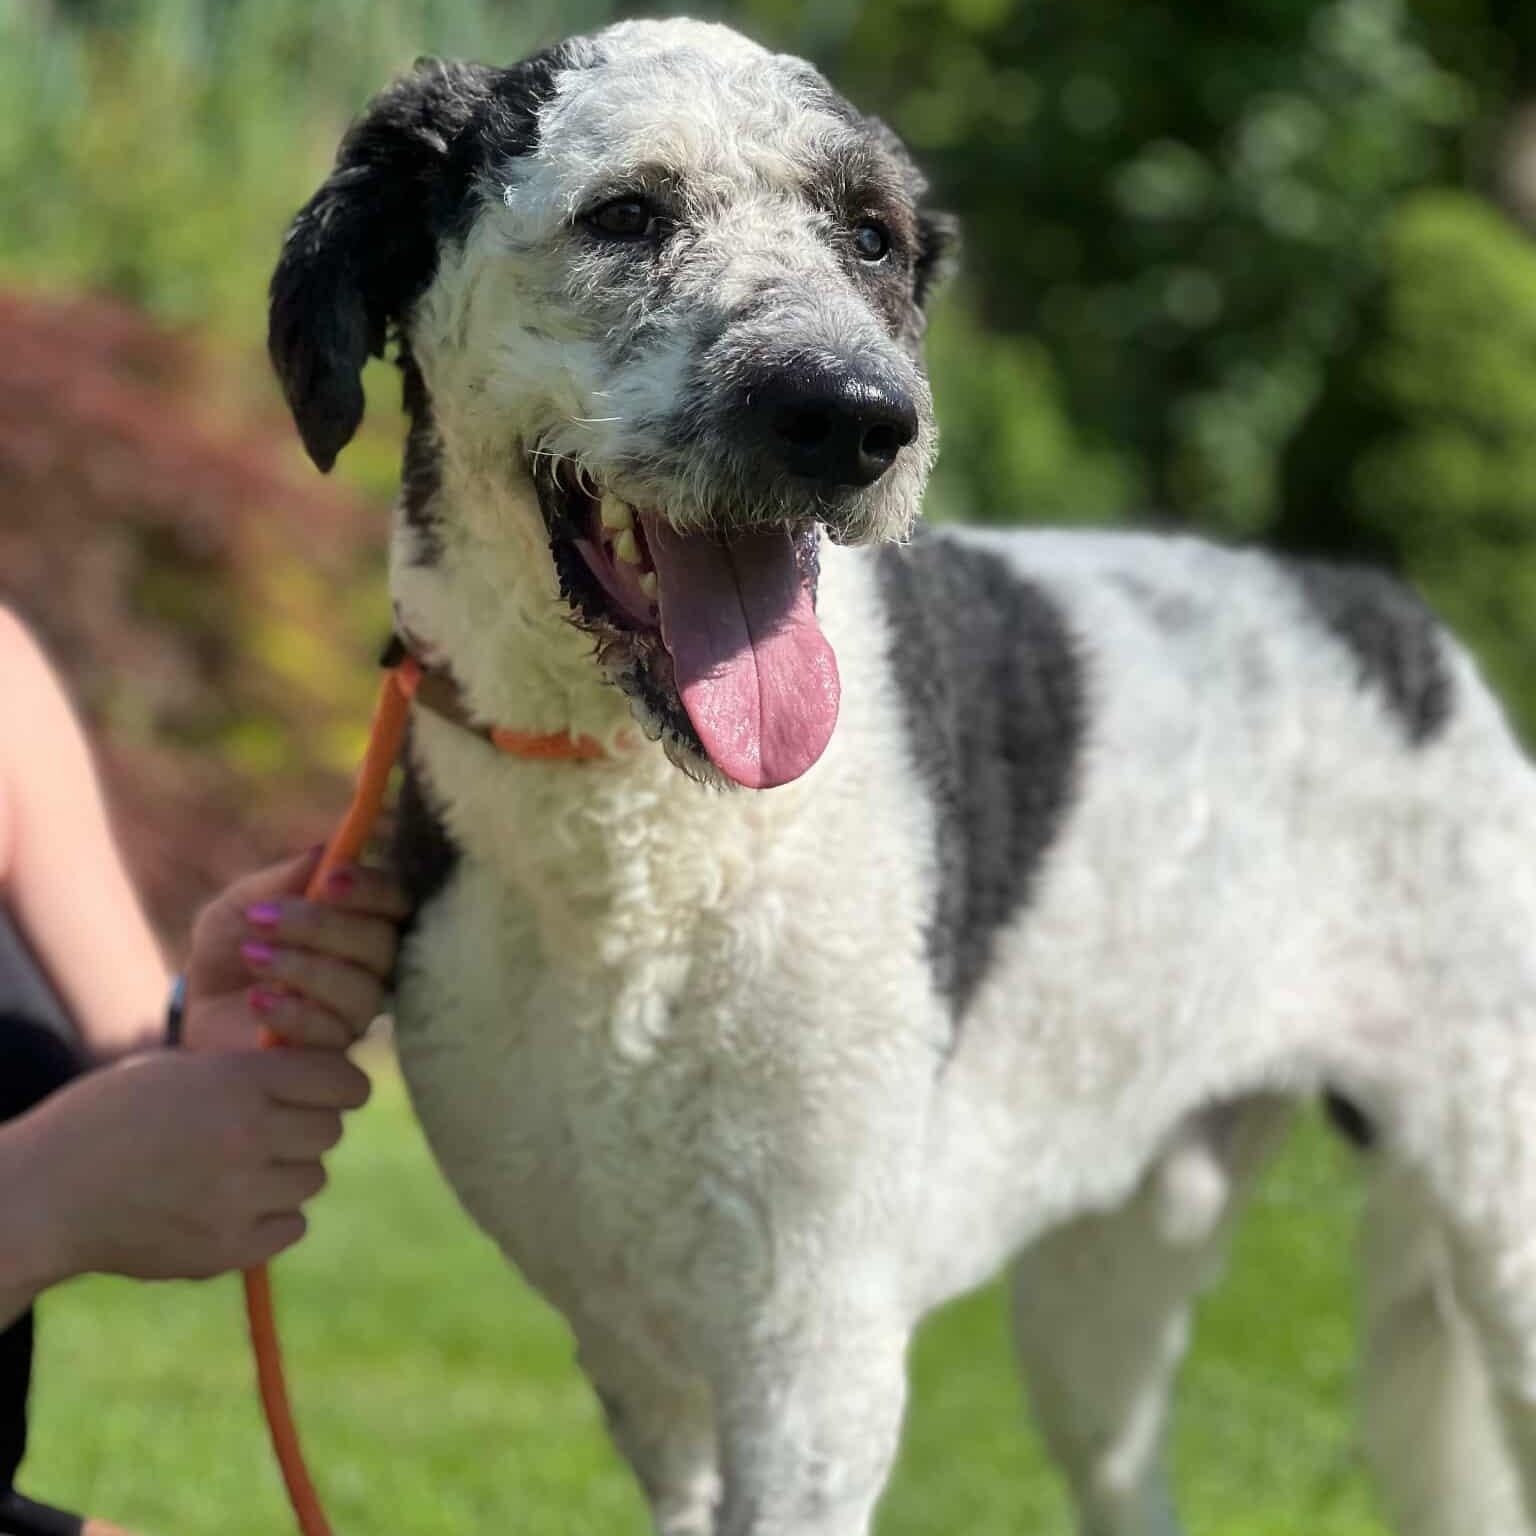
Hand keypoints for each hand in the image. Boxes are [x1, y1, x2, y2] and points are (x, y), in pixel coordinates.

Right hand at [15, 1047, 370, 1285]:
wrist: (42, 1194)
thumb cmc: (110, 1119)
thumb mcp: (180, 1072)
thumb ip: (250, 1074)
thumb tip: (322, 1077)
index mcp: (239, 1082)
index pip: (340, 1081)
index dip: (343, 1084)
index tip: (337, 1090)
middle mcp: (248, 1136)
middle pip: (330, 1131)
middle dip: (307, 1125)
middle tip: (270, 1128)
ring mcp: (239, 1197)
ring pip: (312, 1178)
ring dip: (286, 1171)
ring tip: (234, 1168)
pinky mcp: (227, 1250)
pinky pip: (291, 1225)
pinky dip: (272, 1216)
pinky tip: (230, 1204)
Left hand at [182, 848, 408, 1050]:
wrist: (195, 1009)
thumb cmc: (229, 947)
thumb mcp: (241, 904)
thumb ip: (283, 879)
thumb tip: (327, 850)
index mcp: (362, 919)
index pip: (396, 900)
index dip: (372, 888)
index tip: (330, 880)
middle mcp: (373, 966)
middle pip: (382, 944)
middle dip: (323, 926)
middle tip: (264, 918)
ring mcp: (357, 1013)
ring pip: (362, 991)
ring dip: (304, 968)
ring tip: (252, 955)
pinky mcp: (335, 1054)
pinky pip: (333, 1034)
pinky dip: (293, 1013)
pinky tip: (257, 1000)